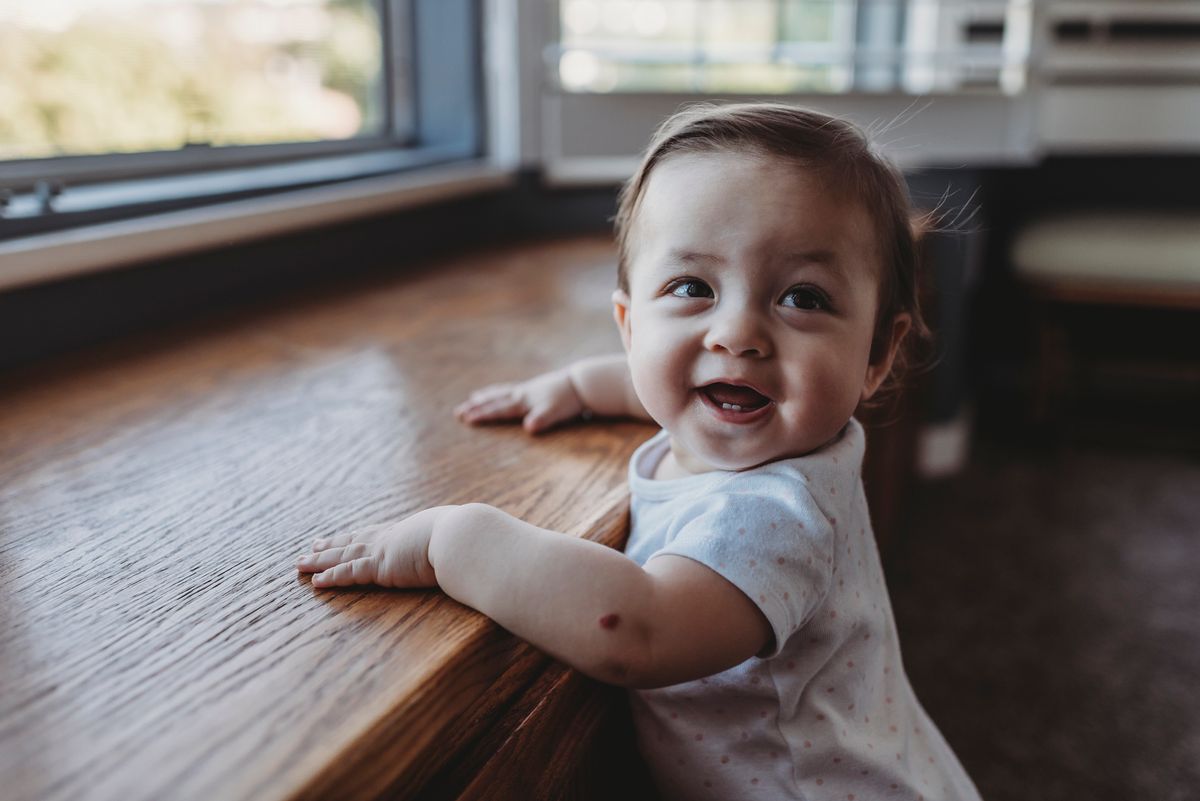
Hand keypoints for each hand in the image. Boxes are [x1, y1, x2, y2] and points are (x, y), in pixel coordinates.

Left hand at [296, 506, 454, 587]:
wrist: (462, 537)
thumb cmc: (466, 539)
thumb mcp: (455, 539)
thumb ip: (452, 545)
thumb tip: (467, 547)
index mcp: (406, 532)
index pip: (373, 534)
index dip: (354, 536)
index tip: (340, 536)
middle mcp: (389, 538)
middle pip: (351, 541)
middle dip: (329, 545)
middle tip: (310, 547)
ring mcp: (383, 552)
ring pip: (342, 556)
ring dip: (319, 561)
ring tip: (300, 563)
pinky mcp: (381, 568)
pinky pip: (349, 573)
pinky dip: (331, 577)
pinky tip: (315, 582)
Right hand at [454, 369, 585, 432]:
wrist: (582, 383)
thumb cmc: (568, 401)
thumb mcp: (554, 413)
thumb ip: (541, 420)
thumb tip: (529, 427)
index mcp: (523, 401)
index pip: (498, 409)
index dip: (481, 415)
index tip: (465, 419)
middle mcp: (522, 394)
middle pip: (494, 400)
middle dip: (476, 407)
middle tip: (458, 411)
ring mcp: (528, 389)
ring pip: (501, 392)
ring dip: (486, 396)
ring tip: (474, 396)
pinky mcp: (535, 388)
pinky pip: (511, 390)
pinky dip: (502, 391)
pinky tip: (505, 393)